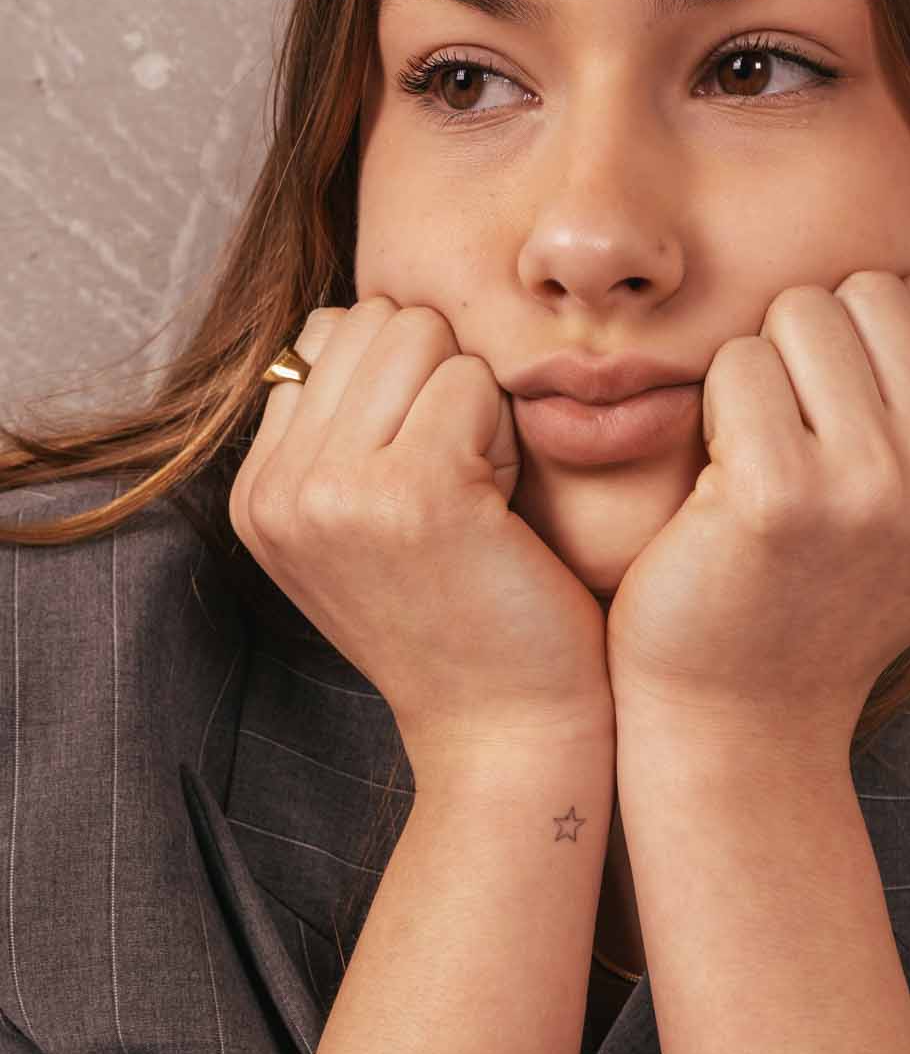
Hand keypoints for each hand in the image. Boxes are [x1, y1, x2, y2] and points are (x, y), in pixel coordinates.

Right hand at [229, 297, 614, 776]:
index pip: (324, 340)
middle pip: (374, 322)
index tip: (423, 490)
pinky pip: (475, 382)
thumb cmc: (462, 624)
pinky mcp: (415, 491)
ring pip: (424, 339)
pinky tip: (502, 514)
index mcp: (257, 497)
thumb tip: (350, 320)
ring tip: (478, 500)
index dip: (400, 394)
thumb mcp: (362, 529)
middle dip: (437, 385)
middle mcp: (280, 492)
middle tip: (462, 489)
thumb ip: (336, 434)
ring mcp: (338, 491)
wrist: (505, 732)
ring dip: (473, 406)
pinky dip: (507, 438)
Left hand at [604, 271, 909, 759]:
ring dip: (760, 372)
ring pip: (801, 314)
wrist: (743, 723)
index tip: (837, 430)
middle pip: (868, 292)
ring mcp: (872, 488)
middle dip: (810, 346)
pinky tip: (718, 486)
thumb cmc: (817, 603)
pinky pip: (737, 365)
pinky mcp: (779, 495)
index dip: (863, 345)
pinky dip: (713, 412)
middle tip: (787, 440)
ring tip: (755, 460)